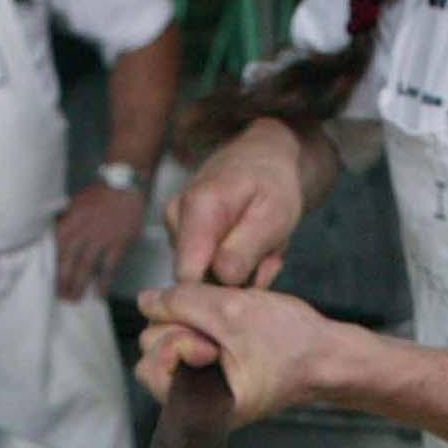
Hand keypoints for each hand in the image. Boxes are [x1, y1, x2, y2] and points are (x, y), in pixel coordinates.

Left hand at [55, 182, 144, 300]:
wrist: (125, 186)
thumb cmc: (99, 195)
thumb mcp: (75, 203)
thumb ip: (64, 220)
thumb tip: (52, 237)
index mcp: (70, 220)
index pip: (56, 248)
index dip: (50, 266)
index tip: (46, 280)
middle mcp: (83, 231)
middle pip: (68, 261)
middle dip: (62, 281)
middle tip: (58, 296)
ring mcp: (101, 239)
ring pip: (85, 267)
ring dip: (78, 285)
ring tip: (74, 299)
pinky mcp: (118, 244)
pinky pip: (109, 267)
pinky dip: (103, 282)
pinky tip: (99, 294)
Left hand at [135, 281, 335, 424]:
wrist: (326, 356)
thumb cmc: (291, 343)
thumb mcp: (232, 309)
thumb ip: (182, 301)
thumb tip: (147, 300)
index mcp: (200, 405)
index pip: (151, 365)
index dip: (176, 339)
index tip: (211, 341)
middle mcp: (194, 401)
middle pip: (153, 351)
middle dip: (182, 328)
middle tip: (222, 328)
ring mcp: (200, 385)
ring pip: (167, 342)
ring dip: (192, 322)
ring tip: (226, 324)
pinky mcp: (208, 371)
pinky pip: (186, 343)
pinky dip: (200, 326)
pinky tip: (225, 326)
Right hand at [165, 118, 304, 287]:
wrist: (261, 159)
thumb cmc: (272, 184)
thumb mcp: (274, 216)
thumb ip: (246, 248)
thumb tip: (222, 277)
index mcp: (198, 209)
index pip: (189, 276)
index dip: (219, 289)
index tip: (251, 277)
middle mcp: (175, 217)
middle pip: (196, 280)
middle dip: (234, 280)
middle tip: (265, 258)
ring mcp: (174, 226)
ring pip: (203, 276)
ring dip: (238, 271)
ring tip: (259, 247)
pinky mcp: (179, 234)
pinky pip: (205, 267)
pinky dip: (232, 264)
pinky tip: (246, 246)